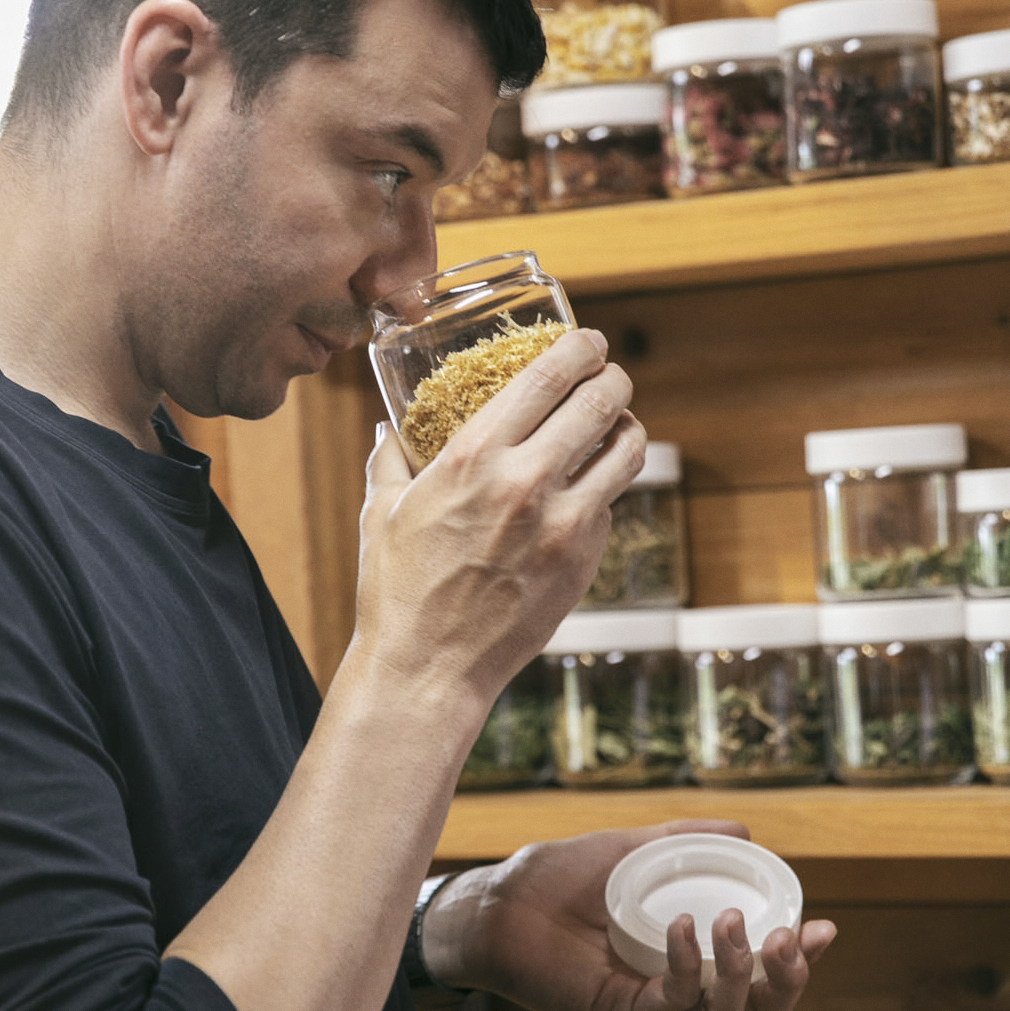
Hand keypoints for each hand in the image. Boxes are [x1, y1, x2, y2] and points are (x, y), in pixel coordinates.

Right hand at [353, 330, 644, 719]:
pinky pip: (610, 506)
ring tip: (616, 426)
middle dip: (612, 378)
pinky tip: (582, 493)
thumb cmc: (397, 590)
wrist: (427, 669)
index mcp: (473, 457)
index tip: (587, 341)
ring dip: (626, 428)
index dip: (580, 348)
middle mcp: (525, 483)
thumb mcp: (382, 512)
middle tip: (608, 376)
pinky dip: (602, 490)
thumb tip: (389, 427)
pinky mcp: (584, 562)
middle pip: (603, 402)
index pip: (548, 376)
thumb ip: (390, 459)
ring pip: (628, 451)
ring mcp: (563, 526)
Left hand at [420, 822, 836, 1010]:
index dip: (799, 962)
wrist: (498, 900)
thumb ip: (686, 841)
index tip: (823, 925)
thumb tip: (746, 832)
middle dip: (787, 981)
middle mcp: (676, 994)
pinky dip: (687, 969)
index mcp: (690, 963)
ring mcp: (649, 1010)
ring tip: (737, 923)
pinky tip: (686, 928)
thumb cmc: (559, 879)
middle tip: (789, 937)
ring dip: (741, 973)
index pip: (761, 978)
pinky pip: (669, 1006)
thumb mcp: (633, 850)